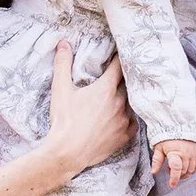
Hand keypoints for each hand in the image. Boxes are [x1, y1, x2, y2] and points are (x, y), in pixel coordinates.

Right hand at [44, 43, 131, 172]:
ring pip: (132, 103)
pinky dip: (130, 117)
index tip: (120, 53)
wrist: (68, 152)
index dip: (120, 58)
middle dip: (124, 78)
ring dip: (127, 98)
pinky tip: (123, 116)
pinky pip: (134, 122)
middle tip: (121, 74)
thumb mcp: (60, 89)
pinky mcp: (125, 135)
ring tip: (123, 95)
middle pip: (127, 84)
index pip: (119, 66)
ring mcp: (124, 119)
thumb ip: (63, 64)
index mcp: (106, 88)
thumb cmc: (64, 121)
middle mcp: (119, 102)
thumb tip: (63, 43)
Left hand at [152, 138, 195, 184]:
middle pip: (183, 171)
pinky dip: (192, 170)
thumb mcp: (159, 147)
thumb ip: (157, 160)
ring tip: (177, 168)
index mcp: (175, 153)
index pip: (176, 169)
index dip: (174, 178)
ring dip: (184, 173)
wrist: (179, 124)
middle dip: (177, 175)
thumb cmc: (167, 135)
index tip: (171, 184)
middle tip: (169, 170)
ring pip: (191, 170)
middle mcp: (186, 154)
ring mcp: (193, 154)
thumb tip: (153, 172)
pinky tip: (185, 168)